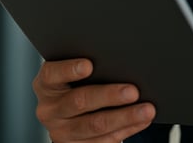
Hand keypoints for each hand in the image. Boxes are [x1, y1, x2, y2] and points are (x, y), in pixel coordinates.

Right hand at [32, 58, 155, 142]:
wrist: (70, 115)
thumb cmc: (78, 84)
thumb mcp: (74, 73)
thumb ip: (88, 66)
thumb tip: (120, 58)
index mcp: (46, 84)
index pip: (53, 74)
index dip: (69, 69)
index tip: (89, 65)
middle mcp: (50, 109)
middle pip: (79, 101)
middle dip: (109, 96)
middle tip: (133, 91)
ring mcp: (62, 131)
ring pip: (95, 125)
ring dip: (125, 117)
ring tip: (146, 109)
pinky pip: (105, 141)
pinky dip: (128, 128)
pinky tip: (142, 120)